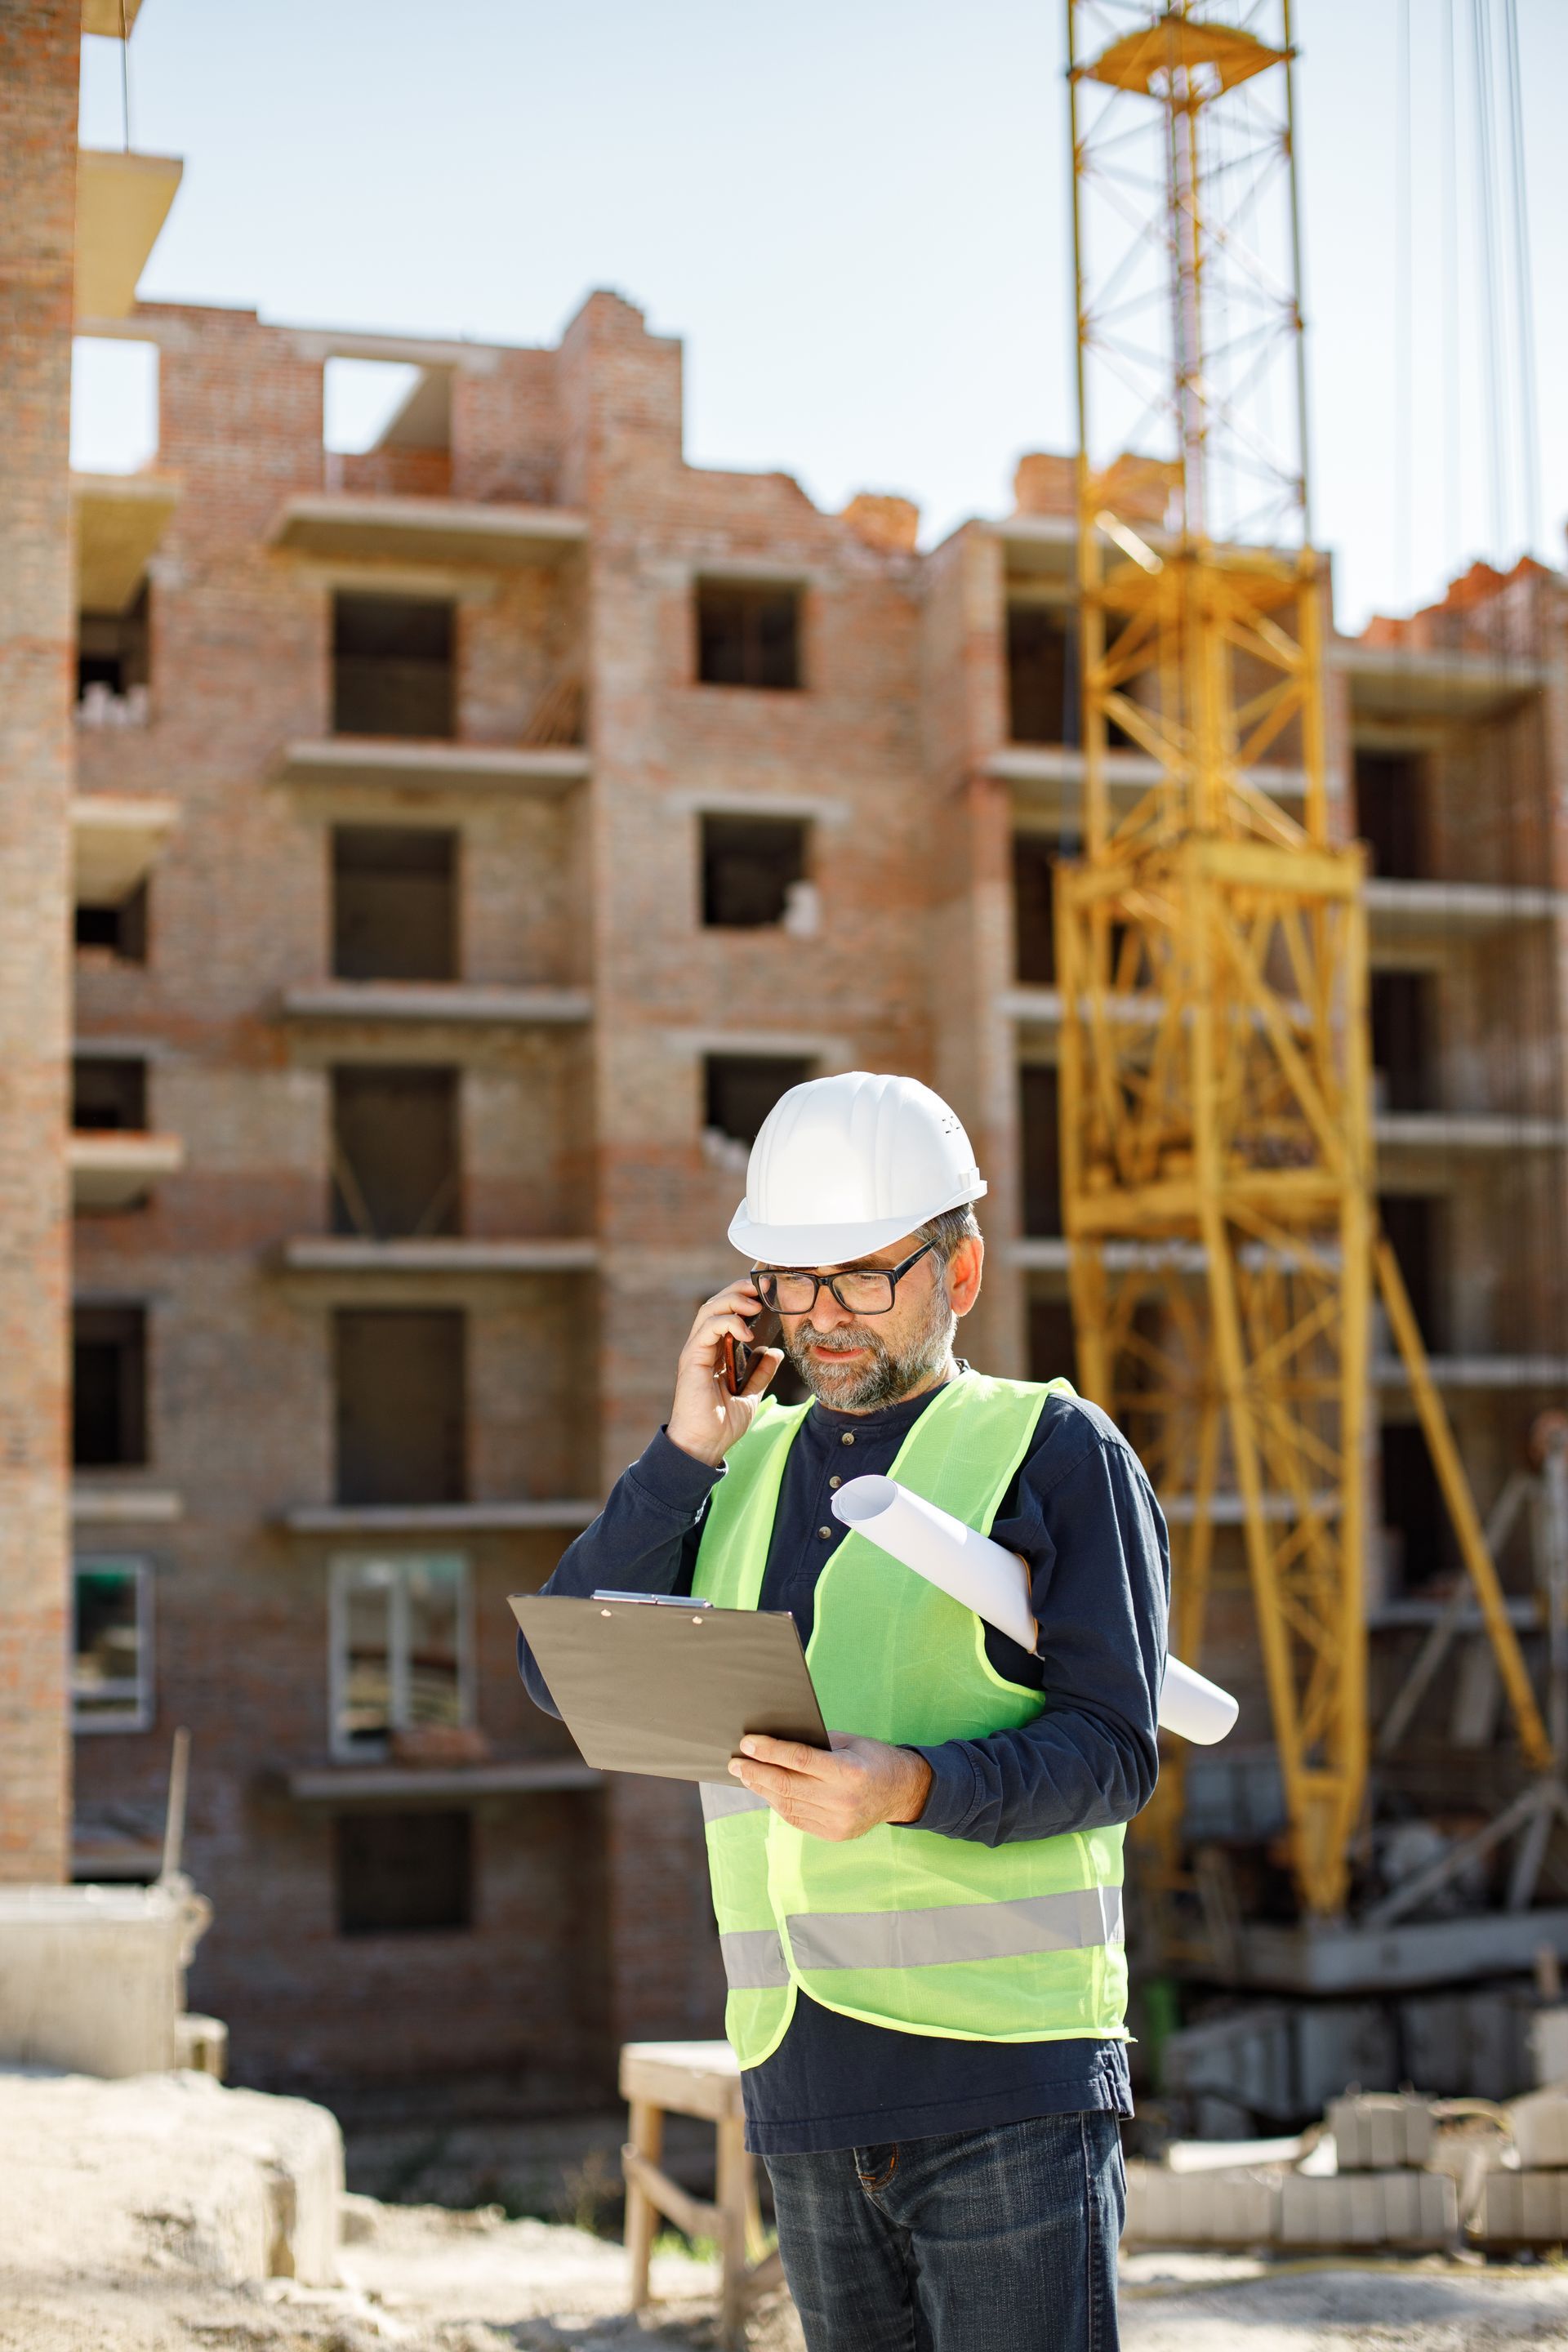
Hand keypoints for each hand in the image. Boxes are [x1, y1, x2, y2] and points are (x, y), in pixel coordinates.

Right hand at [665, 1280, 784, 1468]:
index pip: (725, 1314)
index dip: (742, 1298)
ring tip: (755, 1304)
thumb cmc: (722, 1424)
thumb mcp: (750, 1394)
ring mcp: (696, 1351)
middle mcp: (703, 1347)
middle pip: (716, 1304)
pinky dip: (727, 1322)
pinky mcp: (692, 1358)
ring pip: (709, 1310)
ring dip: (733, 1301)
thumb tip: (775, 1352)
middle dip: (738, 1291)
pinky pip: (707, 1328)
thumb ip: (760, 1373)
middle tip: (761, 1288)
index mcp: (715, 1353)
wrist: (704, 1445)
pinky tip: (746, 1332)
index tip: (765, 1292)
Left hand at [728, 1731, 932, 1840]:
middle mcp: (843, 1801)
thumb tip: (774, 1740)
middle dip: (756, 1773)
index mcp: (849, 1772)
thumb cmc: (871, 1757)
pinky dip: (778, 1804)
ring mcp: (838, 1822)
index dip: (770, 1751)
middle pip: (787, 1786)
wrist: (903, 1791)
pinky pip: (797, 1818)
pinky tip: (766, 1791)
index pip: (800, 1760)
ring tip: (745, 1775)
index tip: (747, 1743)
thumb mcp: (848, 1742)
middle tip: (735, 1763)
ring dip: (762, 1789)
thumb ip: (815, 1743)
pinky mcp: (834, 1835)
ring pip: (788, 1805)